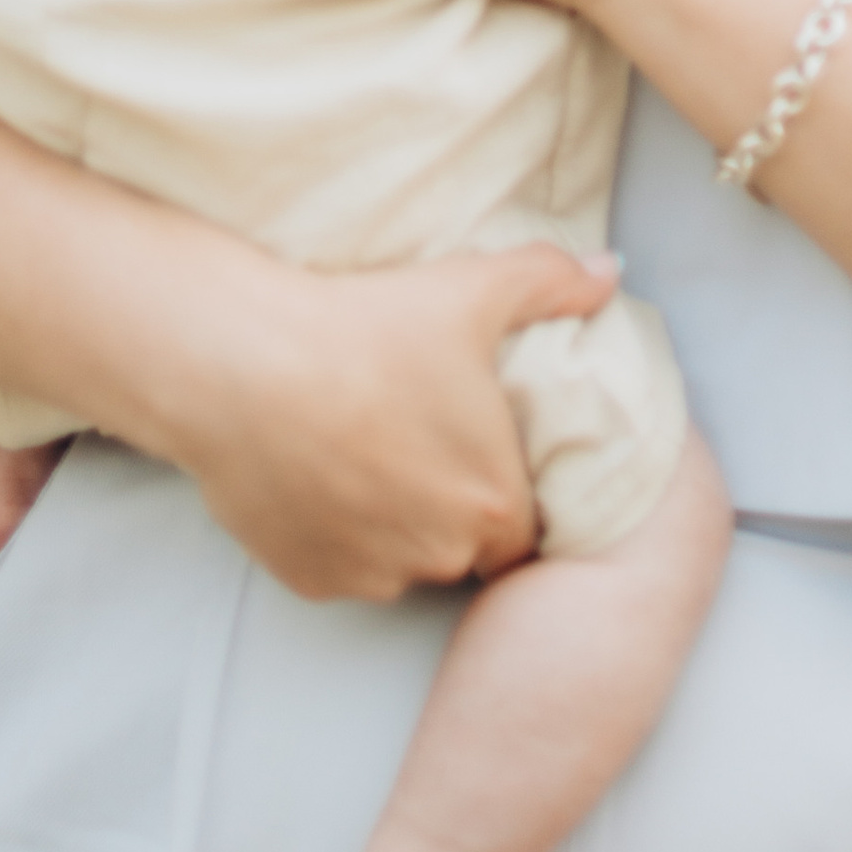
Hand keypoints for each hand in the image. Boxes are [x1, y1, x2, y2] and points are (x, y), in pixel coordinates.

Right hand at [165, 247, 618, 596]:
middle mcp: (441, 555)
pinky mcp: (309, 579)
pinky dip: (331, 534)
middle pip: (460, 546)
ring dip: (389, 524)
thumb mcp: (469, 290)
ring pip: (399, 560)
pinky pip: (336, 566)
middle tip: (404, 439)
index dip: (494, 482)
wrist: (240, 363)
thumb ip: (549, 282)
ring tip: (353, 452)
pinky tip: (312, 473)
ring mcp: (371, 575)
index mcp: (495, 501)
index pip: (520, 522)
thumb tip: (610, 272)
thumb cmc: (362, 329)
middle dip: (442, 507)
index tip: (461, 443)